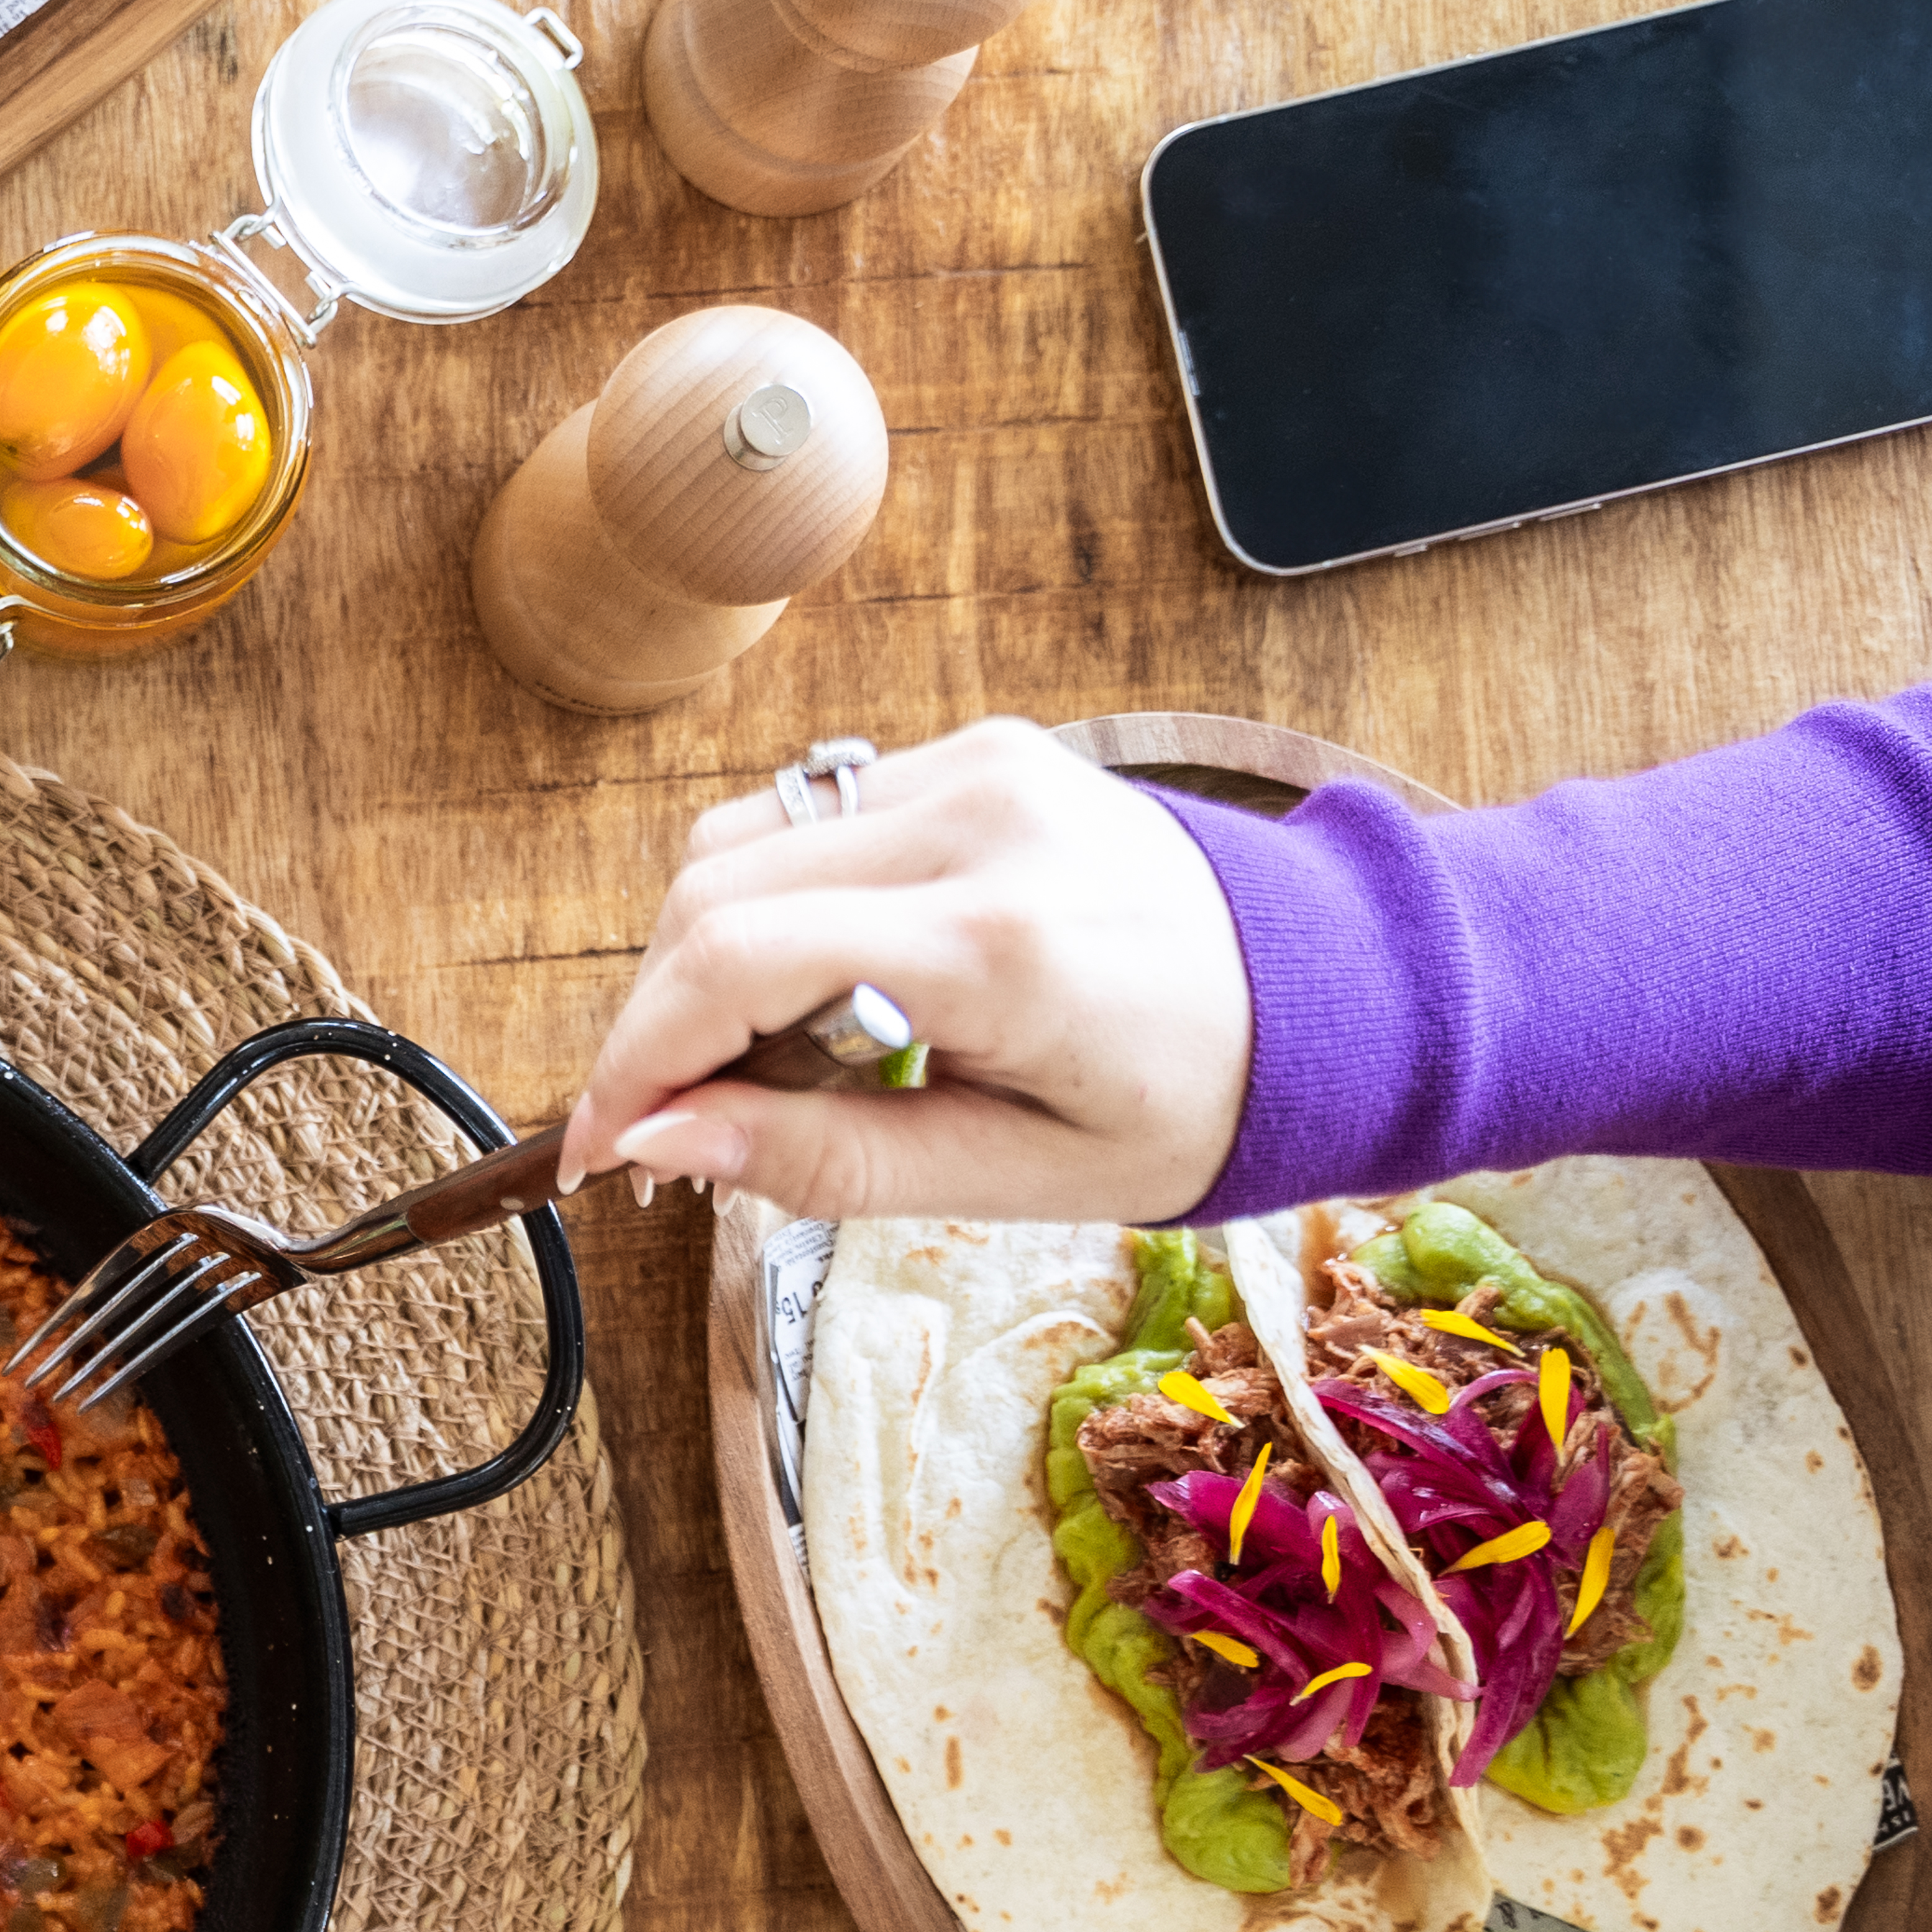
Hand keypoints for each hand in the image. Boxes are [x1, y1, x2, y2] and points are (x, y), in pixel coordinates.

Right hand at [565, 719, 1255, 1221]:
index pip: (736, 963)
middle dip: (660, 1022)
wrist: (1327, 997)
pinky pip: (808, 819)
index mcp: (1005, 944)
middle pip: (712, 894)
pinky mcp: (979, 753)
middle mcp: (983, 823)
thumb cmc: (1192, 1102)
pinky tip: (829, 992)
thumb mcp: (1016, 1177)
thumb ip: (827, 1161)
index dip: (635, 1060)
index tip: (604, 1150)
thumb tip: (663, 1143)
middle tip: (684, 1129)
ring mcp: (979, 769)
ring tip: (766, 1065)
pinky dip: (776, 911)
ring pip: (739, 843)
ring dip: (706, 961)